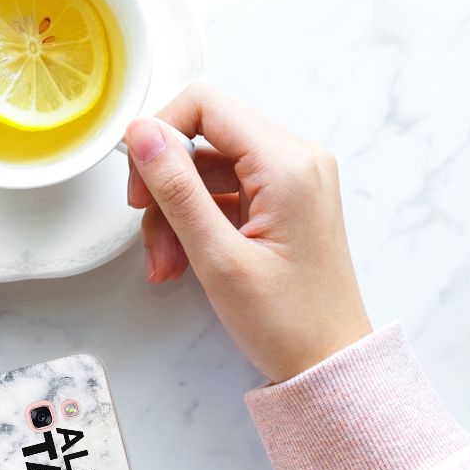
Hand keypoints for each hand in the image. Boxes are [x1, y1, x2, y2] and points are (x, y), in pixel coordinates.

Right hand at [125, 84, 370, 382]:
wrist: (330, 364)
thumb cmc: (287, 322)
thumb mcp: (218, 257)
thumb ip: (176, 189)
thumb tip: (141, 133)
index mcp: (287, 163)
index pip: (205, 105)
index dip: (160, 135)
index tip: (139, 184)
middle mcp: (296, 159)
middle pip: (204, 138)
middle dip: (166, 186)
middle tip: (149, 235)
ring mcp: (292, 180)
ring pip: (208, 170)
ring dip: (176, 213)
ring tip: (166, 265)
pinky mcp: (284, 202)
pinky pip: (225, 193)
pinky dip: (197, 223)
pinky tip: (184, 262)